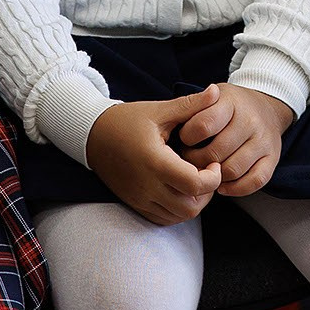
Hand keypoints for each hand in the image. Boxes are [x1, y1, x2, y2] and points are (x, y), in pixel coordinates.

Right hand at [86, 86, 224, 225]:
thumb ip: (190, 104)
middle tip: (207, 173)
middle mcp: (147, 186)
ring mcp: (140, 198)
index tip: (213, 162)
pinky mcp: (136, 204)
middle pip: (190, 208)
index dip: (213, 177)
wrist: (93, 135)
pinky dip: (178, 210)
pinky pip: (164, 219)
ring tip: (194, 180)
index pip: (194, 184)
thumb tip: (216, 90)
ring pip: (178, 217)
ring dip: (194, 203)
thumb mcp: (159, 110)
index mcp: (155, 161)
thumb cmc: (127, 120)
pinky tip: (179, 190)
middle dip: (207, 193)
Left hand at [176, 83, 295, 196]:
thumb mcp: (211, 97)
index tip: (184, 139)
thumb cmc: (230, 106)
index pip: (203, 125)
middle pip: (216, 152)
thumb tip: (173, 130)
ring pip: (233, 170)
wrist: (266, 106)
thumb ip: (192, 109)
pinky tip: (222, 184)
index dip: (187, 137)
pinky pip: (254, 181)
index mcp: (231, 103)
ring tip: (204, 171)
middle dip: (196, 161)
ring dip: (213, 177)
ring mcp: (264, 141)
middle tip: (189, 161)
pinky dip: (235, 188)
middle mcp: (250, 121)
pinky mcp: (273, 158)